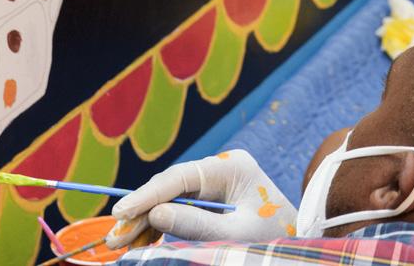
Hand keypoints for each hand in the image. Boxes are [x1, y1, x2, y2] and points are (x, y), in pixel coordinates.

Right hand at [105, 149, 296, 246]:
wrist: (298, 246)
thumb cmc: (273, 239)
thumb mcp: (236, 236)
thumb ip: (197, 225)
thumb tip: (155, 214)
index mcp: (233, 167)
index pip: (181, 177)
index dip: (147, 196)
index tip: (121, 213)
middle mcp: (221, 169)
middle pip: (170, 188)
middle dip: (142, 213)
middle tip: (115, 237)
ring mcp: (215, 184)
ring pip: (170, 200)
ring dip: (145, 222)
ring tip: (121, 243)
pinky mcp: (210, 201)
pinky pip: (178, 210)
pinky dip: (160, 227)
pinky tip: (140, 240)